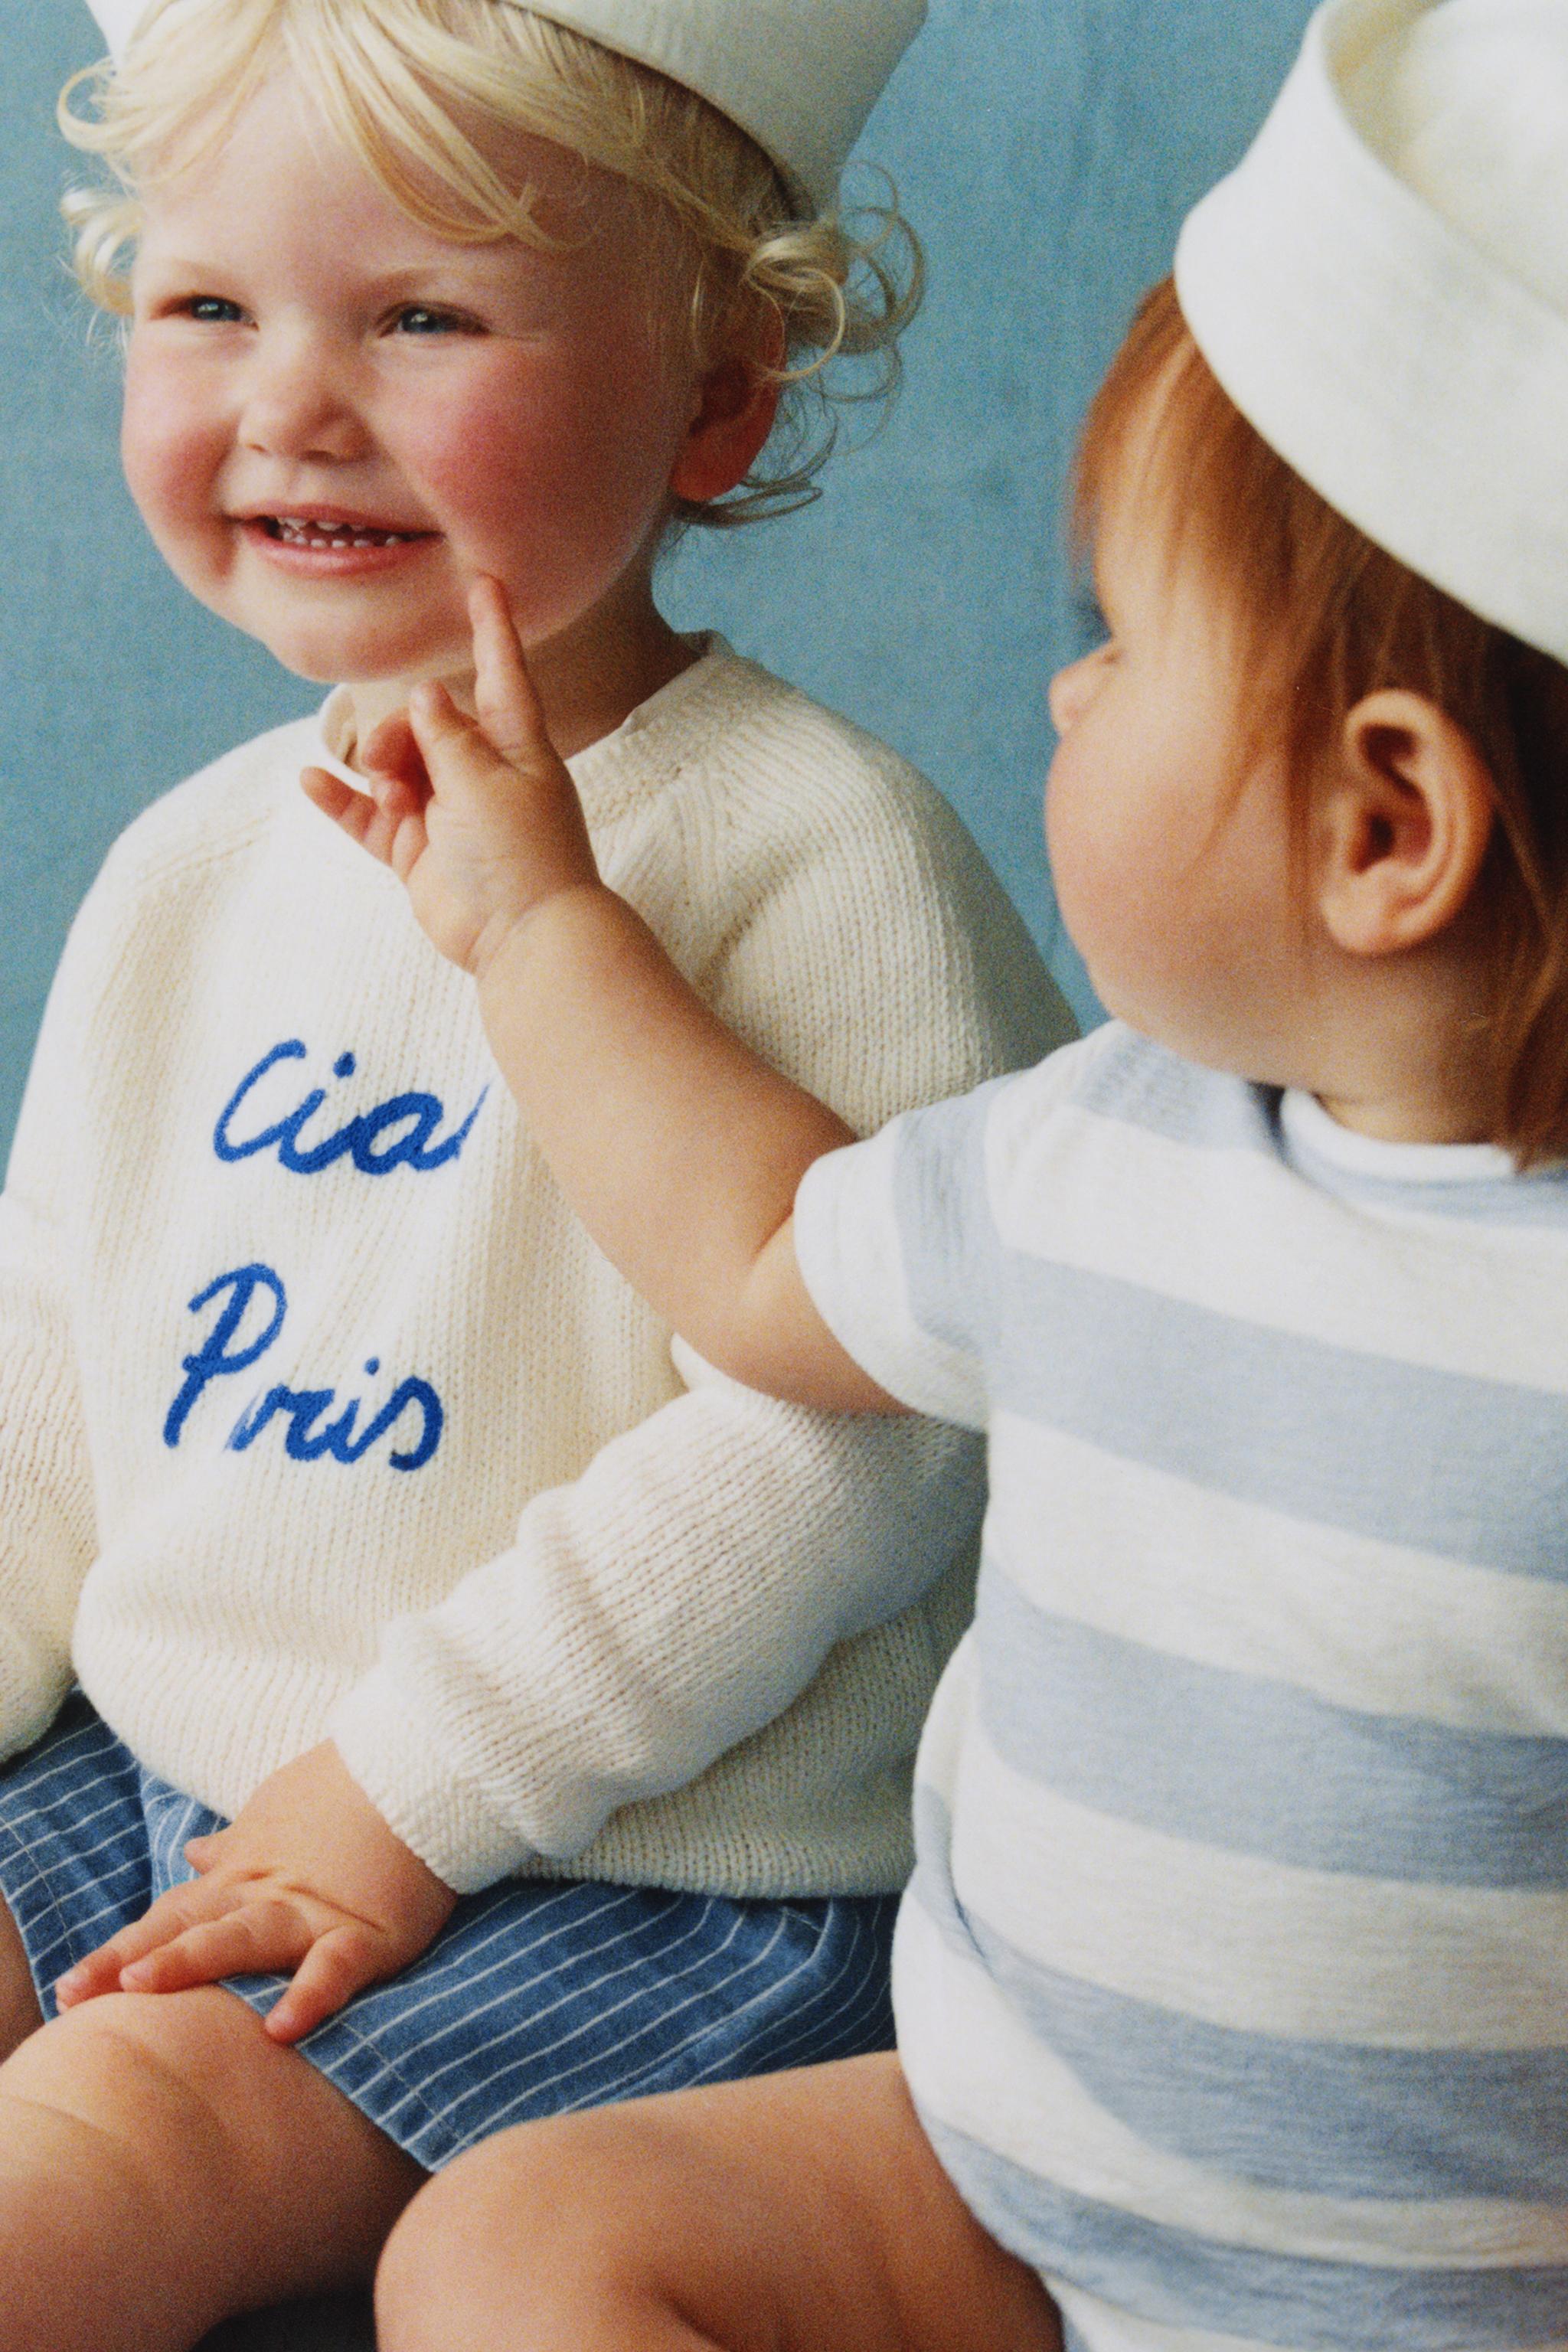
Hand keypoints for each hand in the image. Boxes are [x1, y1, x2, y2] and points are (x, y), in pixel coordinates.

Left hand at [54, 1742, 456, 2042]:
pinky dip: (309, 1995)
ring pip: (244, 1937)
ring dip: (192, 1959)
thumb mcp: (278, 1814)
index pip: (170, 1917)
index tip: (72, 1986)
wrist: (418, 1768)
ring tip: (142, 1984)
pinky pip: (334, 1967)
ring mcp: (312, 1913)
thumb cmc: (350, 1792)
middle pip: (187, 1929)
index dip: (120, 1949)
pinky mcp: (367, 1931)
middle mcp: (265, 1896)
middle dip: (130, 1960)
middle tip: (75, 1992)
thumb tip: (194, 1853)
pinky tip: (280, 2027)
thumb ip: (235, 1846)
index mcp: (243, 1877)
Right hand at [301, 577, 602, 978]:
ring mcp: (446, 813)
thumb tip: (425, 694)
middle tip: (394, 767)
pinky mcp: (417, 852)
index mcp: (517, 747)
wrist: (523, 937)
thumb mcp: (484, 780)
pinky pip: (370, 817)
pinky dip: (342, 800)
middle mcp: (481, 773)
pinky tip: (311, 779)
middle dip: (398, 733)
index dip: (492, 628)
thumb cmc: (522, 854)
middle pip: (425, 723)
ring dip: (379, 772)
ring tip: (391, 798)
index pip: (501, 673)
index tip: (487, 581)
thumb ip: (447, 734)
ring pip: (393, 766)